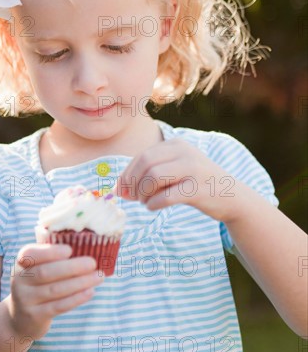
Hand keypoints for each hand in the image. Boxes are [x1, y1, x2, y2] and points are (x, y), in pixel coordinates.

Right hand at [7, 244, 103, 340]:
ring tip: (98, 276)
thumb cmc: (38, 284)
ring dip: (80, 282)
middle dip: (72, 267)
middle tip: (93, 262)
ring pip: (55, 290)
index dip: (50, 252)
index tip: (70, 250)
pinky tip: (90, 291)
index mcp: (22, 263)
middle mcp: (20, 280)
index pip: (30, 254)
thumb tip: (88, 248)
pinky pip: (58, 306)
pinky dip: (76, 298)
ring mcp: (25, 300)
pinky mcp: (35, 316)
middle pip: (46, 272)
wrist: (20, 318)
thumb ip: (54, 257)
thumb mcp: (38, 268)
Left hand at [116, 138, 242, 221]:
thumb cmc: (196, 184)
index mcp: (176, 144)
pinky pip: (166, 196)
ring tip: (145, 202)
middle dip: (133, 183)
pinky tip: (153, 207)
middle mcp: (184, 152)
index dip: (127, 173)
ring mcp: (193, 169)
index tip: (121, 189)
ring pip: (153, 177)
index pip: (142, 156)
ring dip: (143, 193)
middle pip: (145, 164)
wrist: (232, 196)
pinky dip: (154, 203)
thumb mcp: (175, 170)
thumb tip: (119, 189)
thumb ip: (149, 174)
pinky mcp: (198, 189)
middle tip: (133, 198)